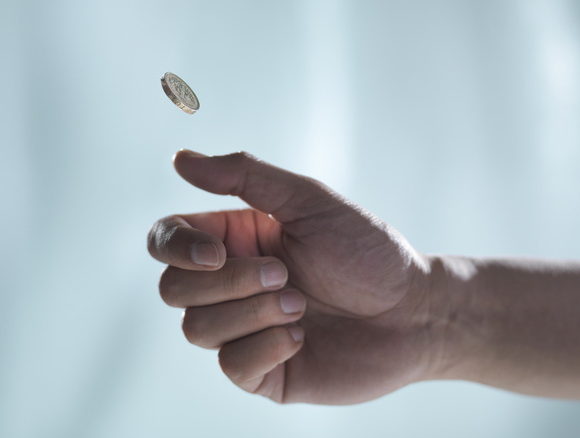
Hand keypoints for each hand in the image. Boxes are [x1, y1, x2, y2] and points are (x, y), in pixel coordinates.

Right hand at [148, 150, 444, 403]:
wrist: (414, 312)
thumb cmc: (366, 251)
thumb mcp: (308, 200)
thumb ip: (244, 175)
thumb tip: (180, 159)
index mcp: (233, 240)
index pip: (165, 241)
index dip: (177, 248)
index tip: (219, 252)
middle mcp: (229, 286)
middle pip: (173, 289)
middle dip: (228, 283)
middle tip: (285, 274)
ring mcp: (241, 331)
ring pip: (196, 330)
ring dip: (251, 314)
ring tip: (300, 305)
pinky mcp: (261, 372)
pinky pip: (231, 366)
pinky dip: (266, 347)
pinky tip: (302, 337)